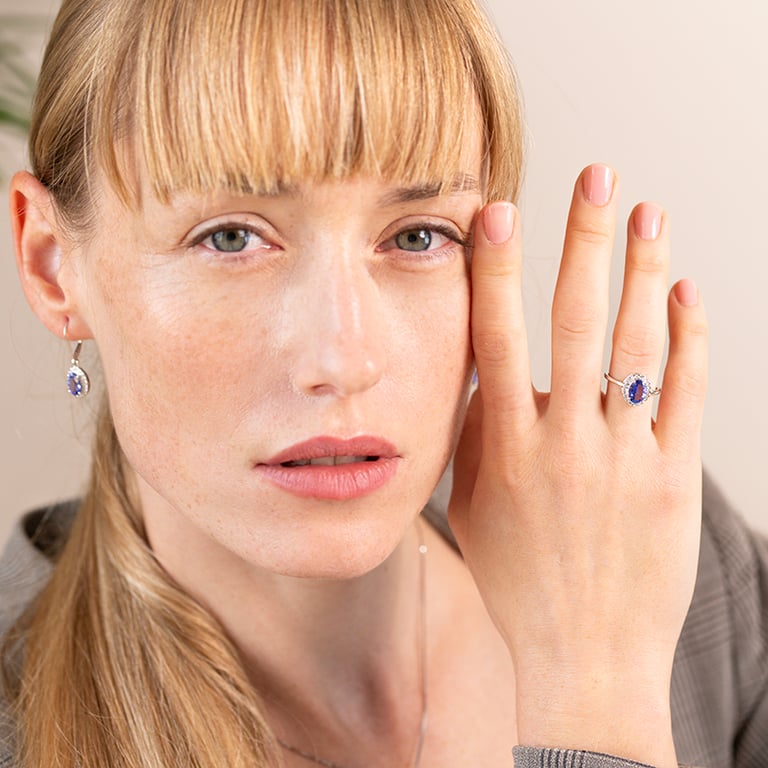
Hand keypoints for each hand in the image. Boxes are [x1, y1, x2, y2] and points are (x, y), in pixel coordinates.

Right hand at [449, 165, 706, 767]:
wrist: (581, 656)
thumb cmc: (515, 580)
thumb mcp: (472, 505)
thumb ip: (479, 435)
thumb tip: (489, 375)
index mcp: (506, 447)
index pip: (498, 338)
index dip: (497, 271)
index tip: (499, 214)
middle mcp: (564, 442)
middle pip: (575, 321)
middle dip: (583, 240)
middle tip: (596, 175)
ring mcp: (623, 457)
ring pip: (638, 344)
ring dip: (642, 271)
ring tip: (648, 212)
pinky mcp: (672, 477)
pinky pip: (686, 392)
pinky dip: (691, 336)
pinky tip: (686, 292)